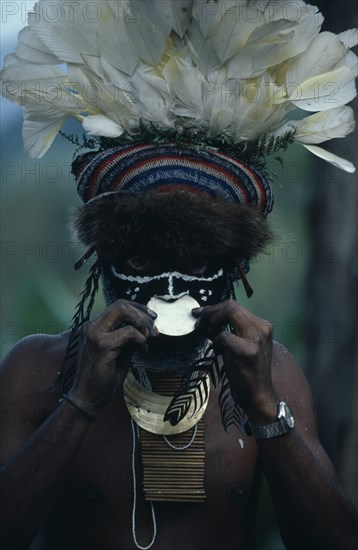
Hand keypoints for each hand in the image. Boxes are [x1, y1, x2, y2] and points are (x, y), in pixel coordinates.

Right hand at [68, 300, 157, 409]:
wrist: (88, 398)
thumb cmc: (102, 378)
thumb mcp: (119, 352)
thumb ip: (128, 337)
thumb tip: (145, 326)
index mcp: (93, 327)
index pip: (117, 306)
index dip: (138, 308)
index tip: (152, 317)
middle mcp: (91, 327)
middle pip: (121, 304)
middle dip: (142, 314)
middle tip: (154, 330)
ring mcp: (94, 335)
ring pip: (123, 311)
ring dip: (142, 323)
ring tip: (149, 338)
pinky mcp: (101, 346)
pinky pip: (128, 332)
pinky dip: (140, 339)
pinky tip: (143, 349)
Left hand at [193, 300, 276, 421]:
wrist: (259, 396)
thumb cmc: (247, 372)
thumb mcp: (245, 345)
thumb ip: (235, 330)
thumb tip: (211, 316)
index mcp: (262, 326)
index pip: (235, 306)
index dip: (214, 308)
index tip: (200, 313)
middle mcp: (262, 328)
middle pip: (231, 306)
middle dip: (210, 312)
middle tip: (198, 322)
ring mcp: (256, 339)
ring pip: (228, 314)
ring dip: (212, 324)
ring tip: (209, 337)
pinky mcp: (247, 351)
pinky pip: (223, 337)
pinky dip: (216, 343)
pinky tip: (218, 353)